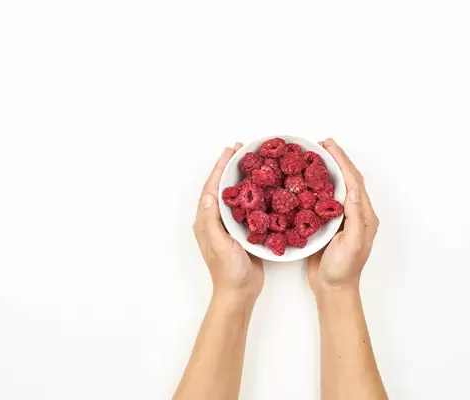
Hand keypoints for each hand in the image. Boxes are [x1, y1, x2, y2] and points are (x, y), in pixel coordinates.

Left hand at [193, 143, 263, 300]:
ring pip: (234, 195)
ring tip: (250, 162)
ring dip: (241, 178)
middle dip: (229, 168)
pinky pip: (247, 207)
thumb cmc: (228, 271)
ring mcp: (229, 226)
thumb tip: (209, 194)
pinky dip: (252, 194)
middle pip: (222, 187)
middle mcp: (215, 221)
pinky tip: (262, 187)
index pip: (212, 188)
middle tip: (241, 149)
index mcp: (206, 221)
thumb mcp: (219, 244)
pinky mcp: (242, 232)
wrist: (240, 292)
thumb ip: (212, 220)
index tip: (229, 151)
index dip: (219, 168)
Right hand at [308, 138, 378, 295]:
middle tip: (320, 144)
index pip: (354, 181)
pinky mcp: (328, 225)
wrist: (333, 289)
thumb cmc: (343, 269)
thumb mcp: (352, 243)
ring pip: (335, 187)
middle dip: (335, 160)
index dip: (343, 161)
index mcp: (364, 215)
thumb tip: (354, 190)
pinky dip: (315, 186)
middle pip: (347, 179)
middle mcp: (355, 213)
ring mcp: (341, 219)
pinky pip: (322, 199)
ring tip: (313, 156)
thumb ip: (355, 217)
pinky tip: (305, 180)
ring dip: (326, 170)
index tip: (330, 146)